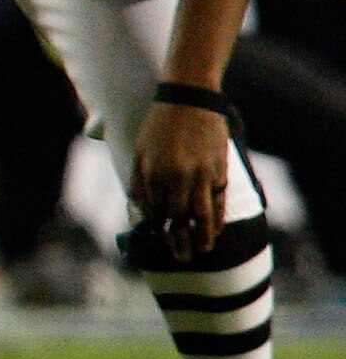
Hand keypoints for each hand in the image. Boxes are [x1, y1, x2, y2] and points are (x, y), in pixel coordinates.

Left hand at [132, 99, 231, 260]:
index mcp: (154, 173)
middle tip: (180, 258)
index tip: (158, 242)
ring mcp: (201, 176)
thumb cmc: (160, 125)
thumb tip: (139, 208)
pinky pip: (219, 201)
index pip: (155, 212)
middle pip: (179, 219)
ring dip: (202, 237)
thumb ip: (140, 181)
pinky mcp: (219, 171)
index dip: (157, 230)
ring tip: (202, 251)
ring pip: (202, 215)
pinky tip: (217, 230)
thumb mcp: (140, 150)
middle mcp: (178, 178)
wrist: (190, 100)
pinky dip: (219, 218)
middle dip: (179, 241)